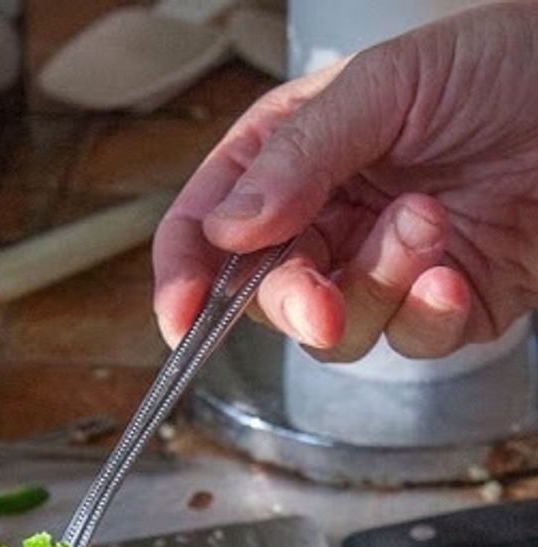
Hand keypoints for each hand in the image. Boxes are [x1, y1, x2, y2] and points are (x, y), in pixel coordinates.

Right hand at [153, 0, 537, 360]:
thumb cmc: (500, 65)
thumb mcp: (387, 87)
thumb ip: (300, 157)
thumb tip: (228, 229)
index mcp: (290, 161)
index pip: (210, 228)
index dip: (185, 277)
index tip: (181, 317)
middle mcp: (327, 222)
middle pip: (267, 297)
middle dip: (293, 303)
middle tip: (318, 300)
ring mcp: (379, 272)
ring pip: (336, 331)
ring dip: (378, 287)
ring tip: (429, 222)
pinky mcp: (437, 311)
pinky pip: (409, 344)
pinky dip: (428, 316)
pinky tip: (454, 272)